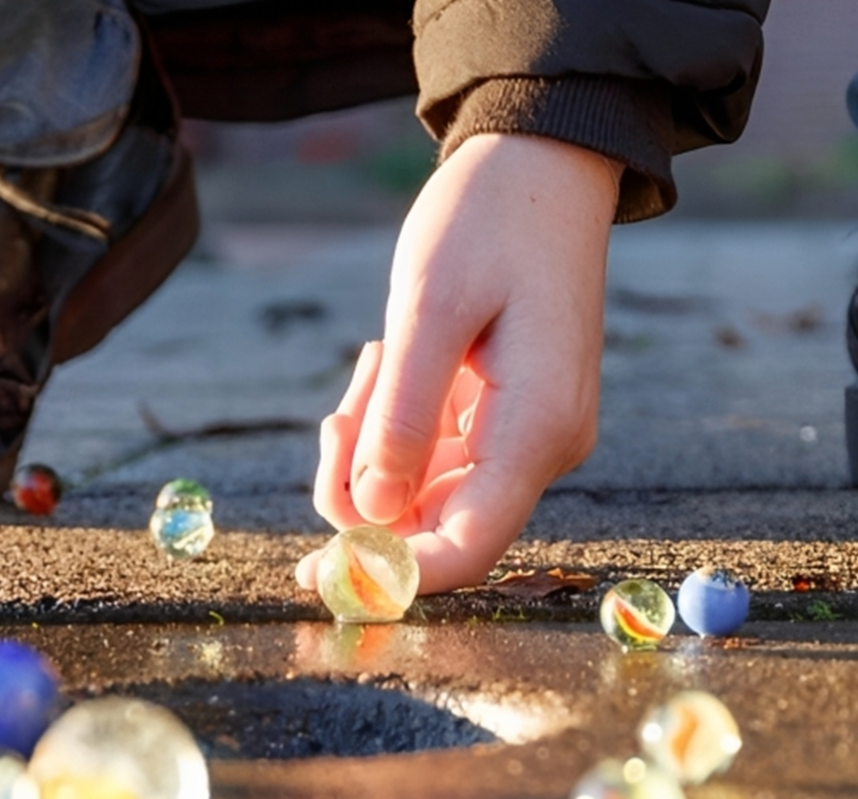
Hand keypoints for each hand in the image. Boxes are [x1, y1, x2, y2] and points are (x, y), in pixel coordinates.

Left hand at [296, 132, 619, 593]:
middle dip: (364, 492)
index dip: (389, 574)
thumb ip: (400, 417)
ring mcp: (529, 436)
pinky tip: (388, 362)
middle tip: (335, 417)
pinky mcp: (510, 418)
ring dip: (373, 449)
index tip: (314, 572)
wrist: (544, 164)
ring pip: (426, 492)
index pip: (465, 548)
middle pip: (435, 526)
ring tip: (372, 362)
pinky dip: (393, 426)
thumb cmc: (490, 221)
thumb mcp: (428, 309)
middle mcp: (543, 448)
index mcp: (536, 430)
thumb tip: (370, 514)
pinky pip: (435, 456)